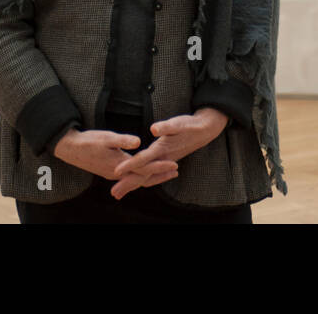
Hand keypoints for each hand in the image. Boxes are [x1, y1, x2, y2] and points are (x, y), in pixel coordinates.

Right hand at [53, 128, 180, 194]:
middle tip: (176, 171)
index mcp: (120, 165)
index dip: (160, 166)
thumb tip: (139, 141)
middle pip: (144, 178)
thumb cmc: (89, 141)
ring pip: (137, 179)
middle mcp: (118, 174)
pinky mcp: (111, 172)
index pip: (145, 168)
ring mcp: (114, 174)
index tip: (174, 163)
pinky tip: (146, 172)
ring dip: (152, 177)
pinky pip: (131, 177)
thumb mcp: (107, 137)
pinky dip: (142, 176)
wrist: (71, 149)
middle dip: (160, 175)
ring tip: (166, 173)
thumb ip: (123, 140)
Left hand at [107, 107, 228, 199]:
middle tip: (114, 193)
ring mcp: (164, 162)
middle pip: (143, 175)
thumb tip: (154, 128)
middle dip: (128, 183)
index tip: (116, 172)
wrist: (203, 131)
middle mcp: (162, 159)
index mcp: (162, 150)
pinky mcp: (165, 162)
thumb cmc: (188, 126)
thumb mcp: (178, 123)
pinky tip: (134, 181)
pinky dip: (141, 179)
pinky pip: (150, 174)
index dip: (129, 165)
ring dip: (133, 184)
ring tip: (120, 192)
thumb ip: (166, 127)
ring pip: (146, 177)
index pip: (142, 160)